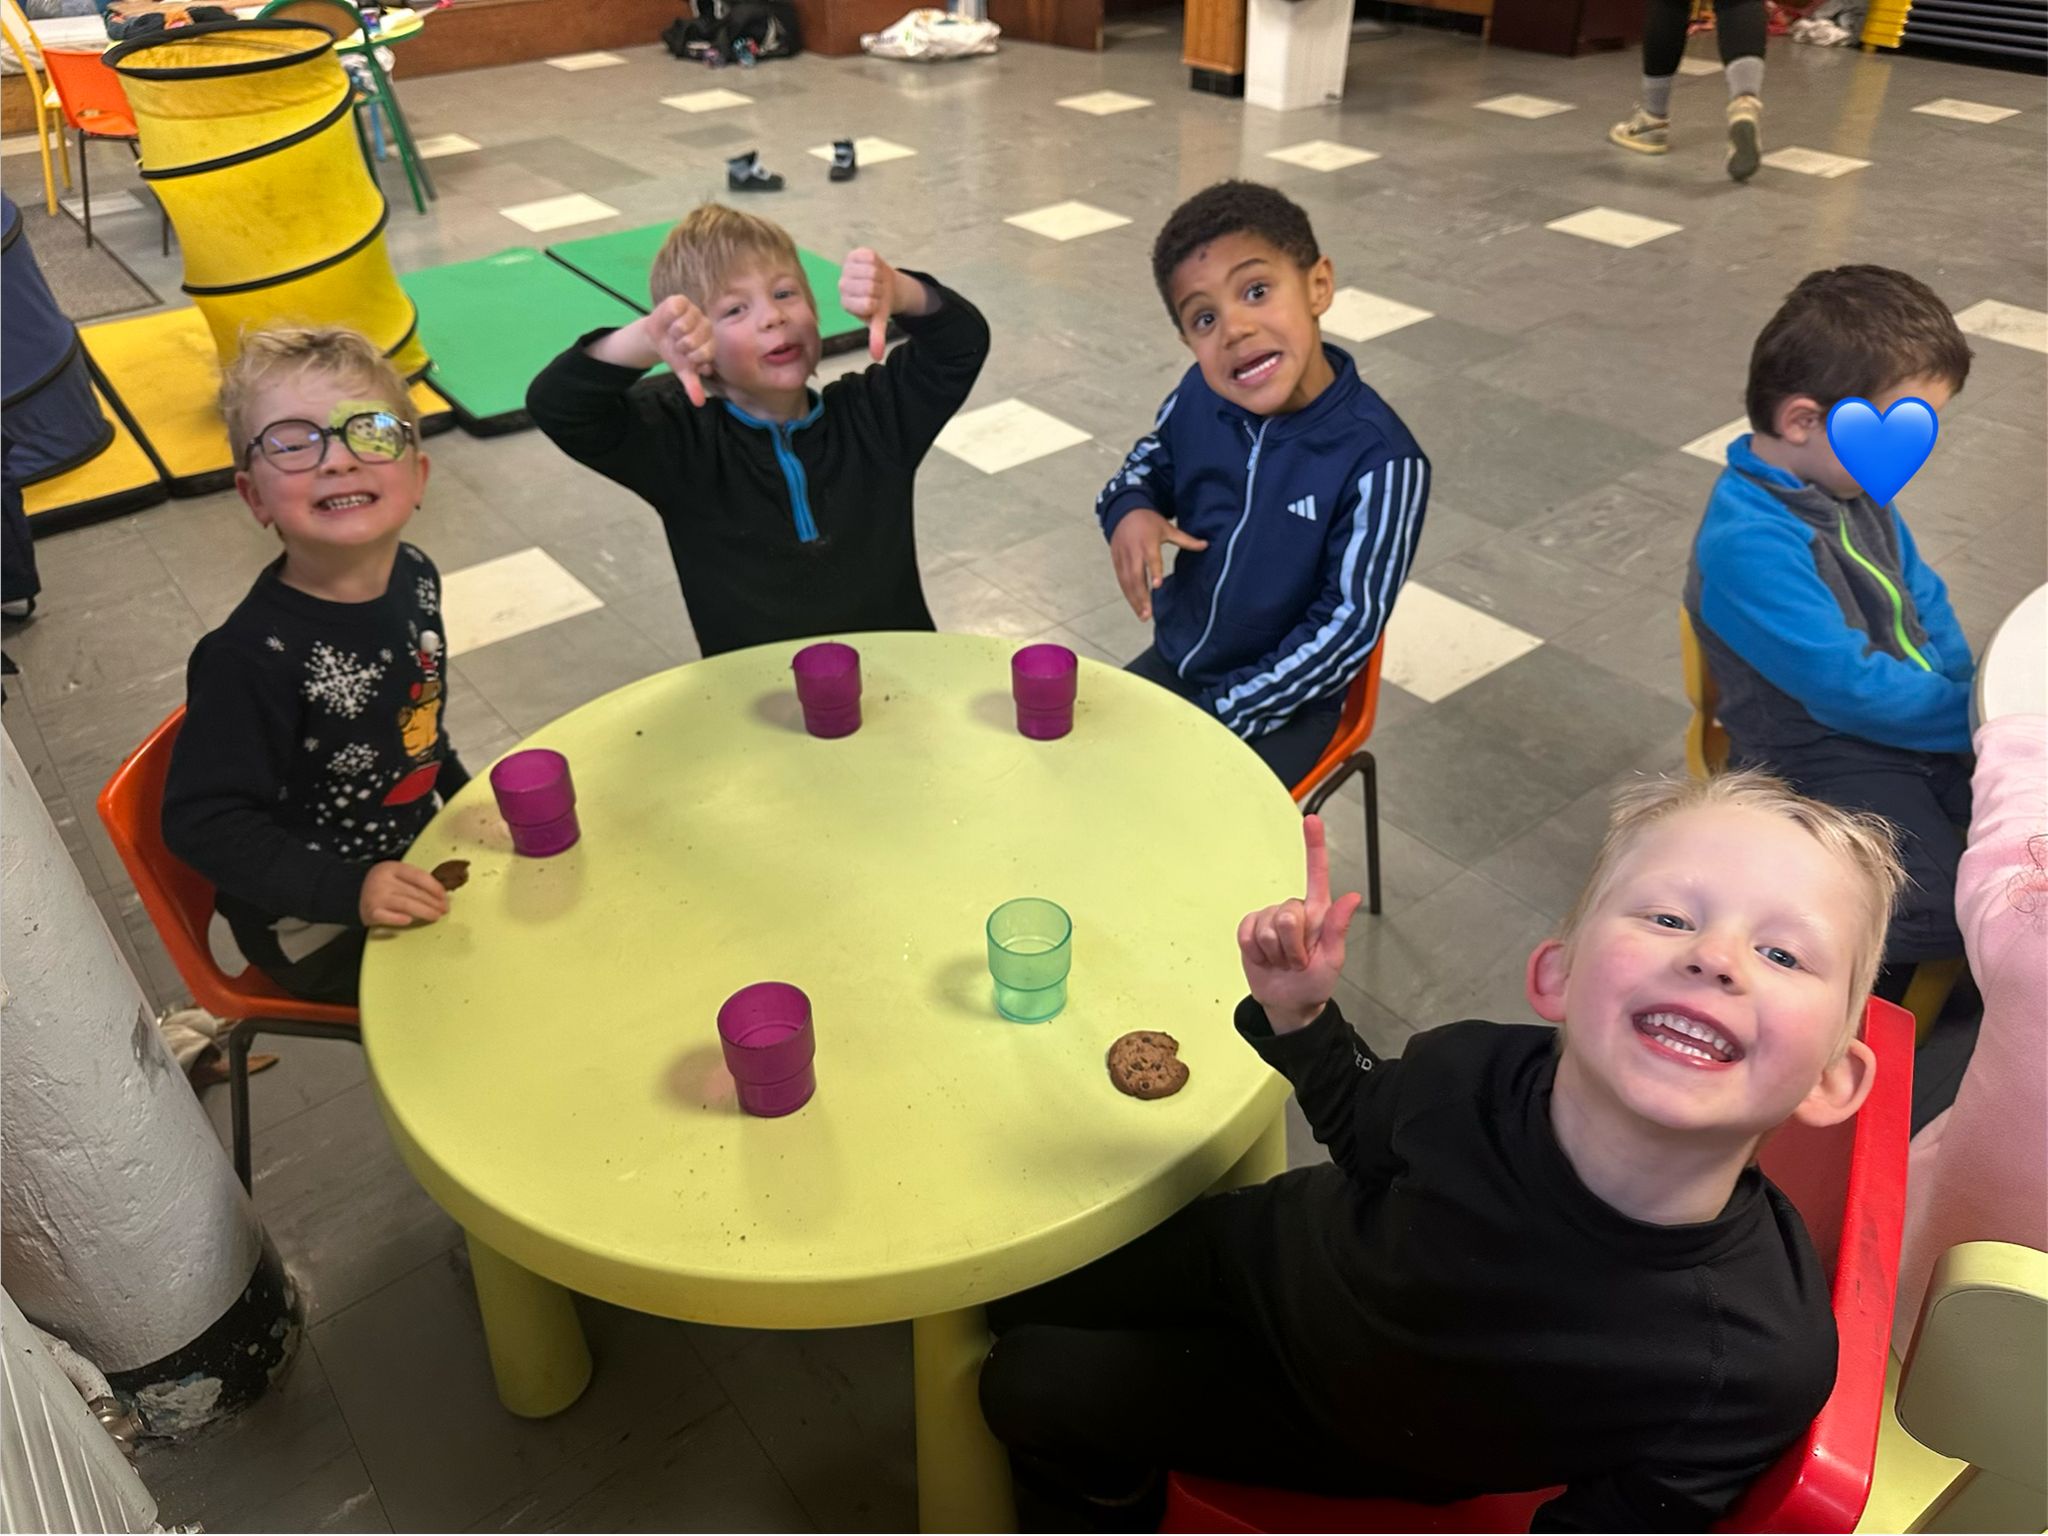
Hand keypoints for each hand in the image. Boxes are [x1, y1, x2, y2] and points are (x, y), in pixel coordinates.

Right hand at [359, 861, 449, 928]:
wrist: (349, 895)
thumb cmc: (381, 887)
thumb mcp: (395, 877)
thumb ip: (413, 882)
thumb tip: (441, 895)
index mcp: (391, 868)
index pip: (419, 876)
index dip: (435, 887)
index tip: (445, 897)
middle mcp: (383, 880)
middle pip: (415, 892)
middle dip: (433, 902)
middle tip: (444, 910)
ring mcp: (376, 896)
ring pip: (406, 905)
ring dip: (424, 912)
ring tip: (436, 916)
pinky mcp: (370, 912)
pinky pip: (387, 917)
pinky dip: (398, 919)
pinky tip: (409, 921)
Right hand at [645, 294, 716, 406]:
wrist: (657, 336)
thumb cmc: (675, 353)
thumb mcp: (683, 369)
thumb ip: (692, 384)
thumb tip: (699, 403)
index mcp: (710, 343)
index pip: (704, 354)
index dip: (691, 358)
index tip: (687, 357)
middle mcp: (706, 326)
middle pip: (692, 341)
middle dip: (678, 347)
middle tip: (677, 345)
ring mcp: (695, 312)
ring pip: (682, 326)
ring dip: (671, 334)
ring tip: (672, 333)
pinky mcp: (681, 301)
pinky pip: (675, 309)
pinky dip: (668, 317)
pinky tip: (668, 320)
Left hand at [838, 246, 898, 361]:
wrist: (883, 284)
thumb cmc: (879, 305)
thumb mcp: (879, 321)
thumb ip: (876, 337)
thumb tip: (877, 358)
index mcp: (846, 303)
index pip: (868, 304)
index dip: (878, 303)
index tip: (876, 303)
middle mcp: (842, 286)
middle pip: (870, 287)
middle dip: (880, 289)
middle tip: (878, 291)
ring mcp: (846, 268)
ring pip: (872, 271)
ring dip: (880, 276)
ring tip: (877, 280)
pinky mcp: (853, 254)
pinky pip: (871, 256)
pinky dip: (877, 262)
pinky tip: (873, 268)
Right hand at [1109, 507, 1207, 621]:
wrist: (1123, 511)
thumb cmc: (1148, 521)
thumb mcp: (1168, 528)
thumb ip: (1186, 540)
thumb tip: (1206, 545)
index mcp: (1147, 542)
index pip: (1151, 559)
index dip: (1154, 572)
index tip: (1157, 586)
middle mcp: (1133, 551)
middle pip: (1136, 576)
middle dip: (1141, 596)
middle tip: (1148, 614)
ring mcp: (1123, 557)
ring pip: (1127, 582)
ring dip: (1134, 600)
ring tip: (1143, 616)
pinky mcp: (1116, 561)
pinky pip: (1121, 581)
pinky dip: (1128, 594)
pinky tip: (1135, 606)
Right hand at [1236, 816, 1363, 1032]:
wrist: (1287, 1001)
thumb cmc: (1315, 981)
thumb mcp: (1333, 960)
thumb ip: (1338, 928)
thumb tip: (1353, 897)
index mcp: (1318, 912)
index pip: (1316, 874)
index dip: (1314, 846)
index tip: (1312, 820)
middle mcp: (1294, 909)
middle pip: (1287, 916)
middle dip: (1292, 946)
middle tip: (1297, 961)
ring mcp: (1270, 917)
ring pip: (1266, 928)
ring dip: (1275, 953)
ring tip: (1282, 962)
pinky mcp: (1250, 927)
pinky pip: (1246, 933)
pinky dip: (1255, 952)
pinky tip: (1264, 958)